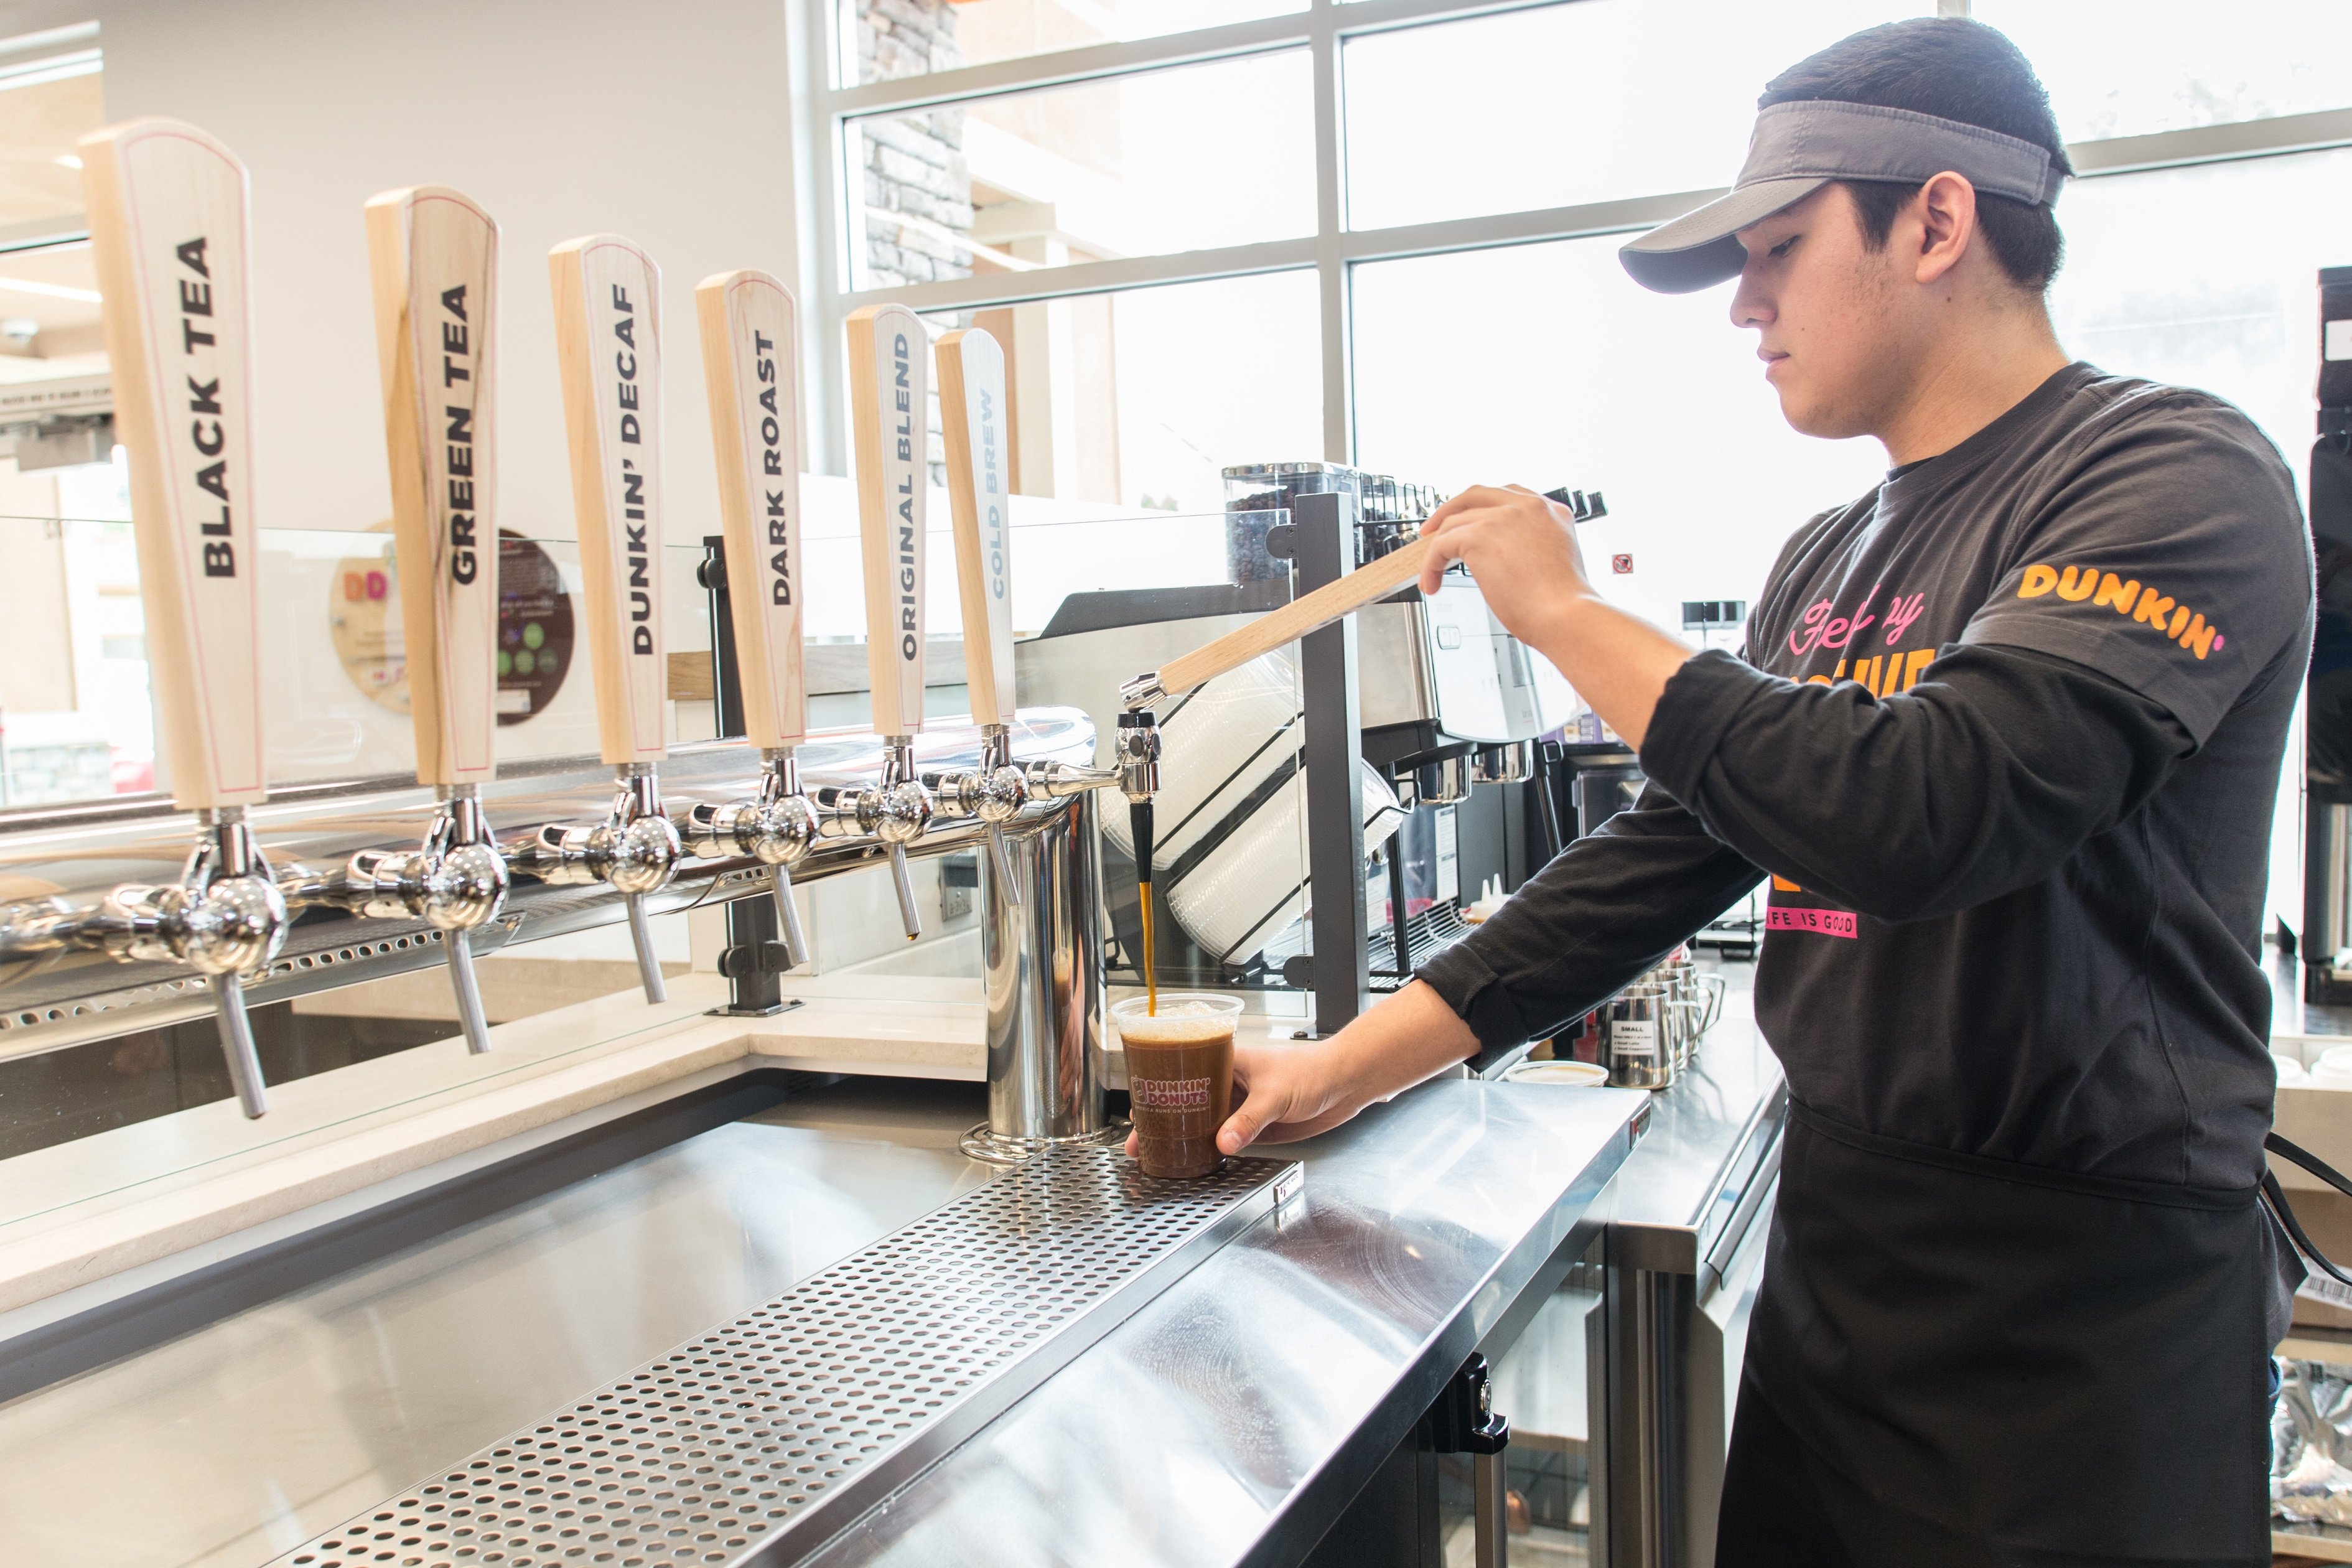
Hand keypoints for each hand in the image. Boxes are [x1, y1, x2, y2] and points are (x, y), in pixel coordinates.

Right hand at [1121, 1035, 1361, 1162]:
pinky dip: (1211, 1150)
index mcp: (1228, 1062)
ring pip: (1205, 1122)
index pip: (1184, 1072)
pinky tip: (1197, 1160)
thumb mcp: (1275, 1094)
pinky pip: (1227, 1139)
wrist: (1346, 1083)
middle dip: (1163, 1120)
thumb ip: (1249, 1119)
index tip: (1140, 1108)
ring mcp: (1242, 1106)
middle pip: (1188, 1102)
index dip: (1159, 1090)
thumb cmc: (1313, 1070)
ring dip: (1184, 1138)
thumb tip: (1223, 1142)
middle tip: (1140, 1142)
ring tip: (1160, 1155)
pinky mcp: (1256, 1126)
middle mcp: (1230, 1083)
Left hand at [1417, 484, 1595, 647]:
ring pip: (1455, 522)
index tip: (1469, 522)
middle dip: (1450, 510)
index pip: (1509, 496)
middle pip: (1478, 495)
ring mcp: (1505, 517)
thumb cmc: (1562, 605)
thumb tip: (1500, 557)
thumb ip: (1531, 547)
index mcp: (1552, 512)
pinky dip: (1431, 565)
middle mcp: (1530, 507)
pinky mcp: (1481, 534)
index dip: (1482, 509)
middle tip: (1433, 530)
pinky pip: (1442, 545)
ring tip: (1432, 573)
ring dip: (1437, 549)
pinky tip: (1432, 583)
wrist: (1565, 616)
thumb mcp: (1552, 562)